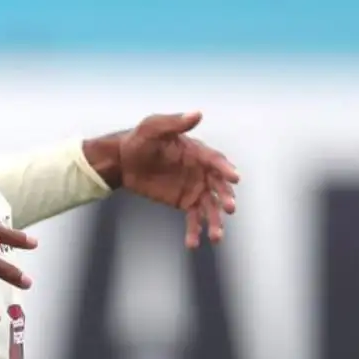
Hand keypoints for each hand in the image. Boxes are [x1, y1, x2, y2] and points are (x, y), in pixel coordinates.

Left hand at [86, 111, 239, 248]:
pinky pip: (193, 218)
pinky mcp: (184, 202)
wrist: (124, 161)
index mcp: (198, 153)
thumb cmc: (140, 140)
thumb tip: (196, 113)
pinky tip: (194, 244)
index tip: (234, 179)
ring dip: (214, 221)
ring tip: (216, 237)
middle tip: (229, 208)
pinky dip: (194, 231)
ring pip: (209, 206)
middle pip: (218, 186)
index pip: (216, 161)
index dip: (225, 169)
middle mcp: (202, 171)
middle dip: (225, 197)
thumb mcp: (153, 128)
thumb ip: (174, 123)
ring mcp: (195, 188)